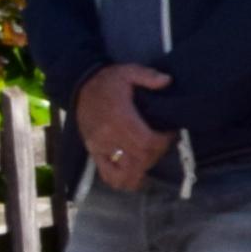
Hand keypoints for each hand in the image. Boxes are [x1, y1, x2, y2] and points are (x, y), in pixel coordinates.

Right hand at [76, 63, 172, 185]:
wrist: (80, 87)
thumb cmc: (108, 81)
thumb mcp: (128, 71)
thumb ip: (148, 76)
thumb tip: (167, 81)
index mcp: (119, 118)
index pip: (146, 142)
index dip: (163, 143)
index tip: (170, 133)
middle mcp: (108, 137)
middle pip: (139, 159)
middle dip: (157, 155)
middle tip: (163, 145)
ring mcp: (99, 147)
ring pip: (123, 172)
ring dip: (141, 171)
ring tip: (151, 161)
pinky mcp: (93, 152)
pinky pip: (106, 174)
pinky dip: (123, 180)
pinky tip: (136, 176)